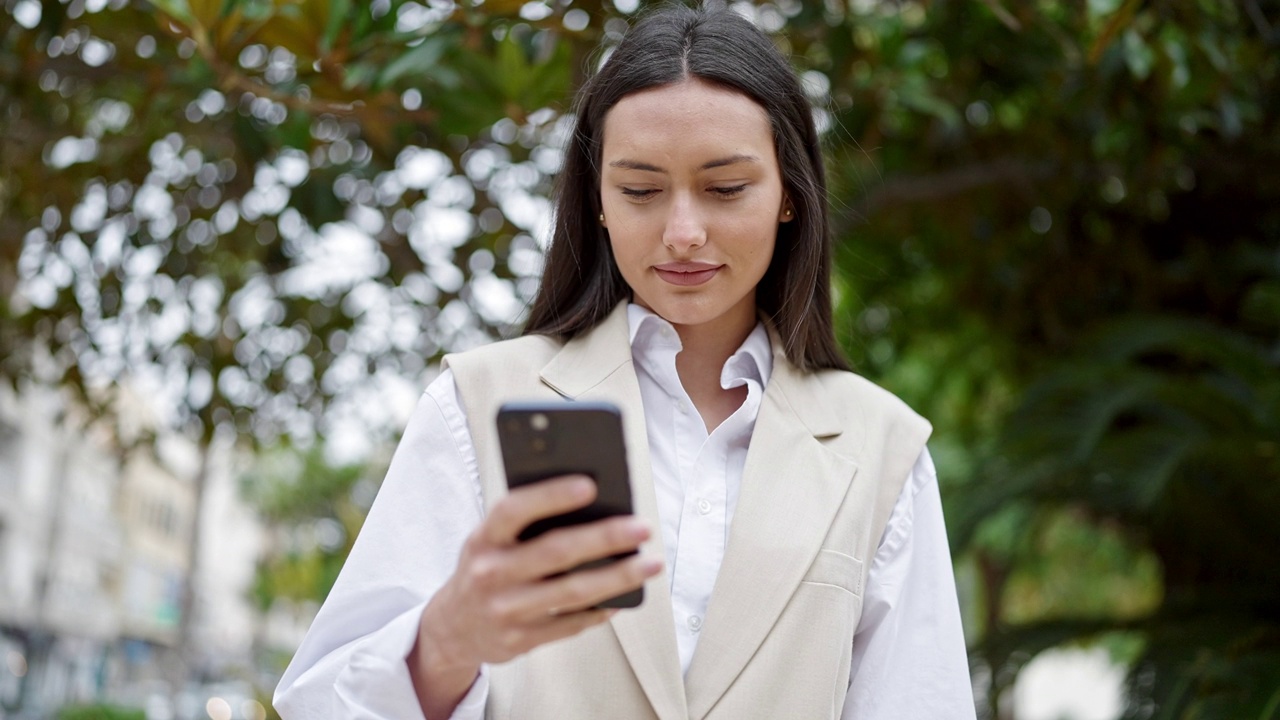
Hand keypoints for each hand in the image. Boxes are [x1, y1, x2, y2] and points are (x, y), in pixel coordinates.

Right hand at [408, 475, 661, 717]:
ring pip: (572, 592)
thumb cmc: (487, 567)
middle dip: (605, 538)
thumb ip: (526, 523)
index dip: (551, 496)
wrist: (452, 628)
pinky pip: (572, 623)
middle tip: (641, 528)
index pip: (515, 509)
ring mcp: (506, 610)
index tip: (590, 484)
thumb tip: (592, 505)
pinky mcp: (521, 640)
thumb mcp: (491, 539)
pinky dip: (602, 608)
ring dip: (618, 577)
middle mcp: (491, 573)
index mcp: (484, 538)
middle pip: (556, 552)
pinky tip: (625, 596)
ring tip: (650, 564)